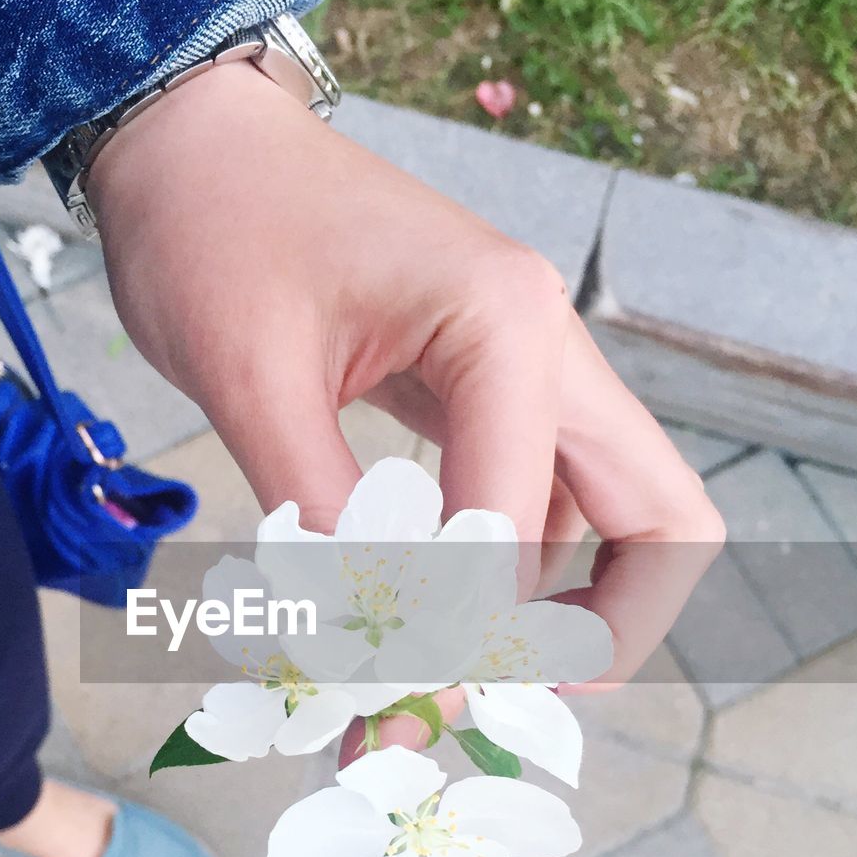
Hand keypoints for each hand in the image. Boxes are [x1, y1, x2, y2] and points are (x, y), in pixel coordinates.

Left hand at [89, 61, 723, 688]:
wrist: (195, 149)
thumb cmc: (213, 231)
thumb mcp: (253, 383)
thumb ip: (323, 522)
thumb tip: (370, 653)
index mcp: (508, 327)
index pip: (523, 528)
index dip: (466, 633)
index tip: (391, 701)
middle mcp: (547, 352)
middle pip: (660, 523)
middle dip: (602, 637)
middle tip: (507, 706)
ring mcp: (525, 375)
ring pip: (600, 525)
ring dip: (541, 622)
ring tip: (442, 690)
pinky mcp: (483, 397)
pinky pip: (525, 508)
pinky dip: (491, 582)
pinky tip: (420, 627)